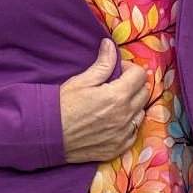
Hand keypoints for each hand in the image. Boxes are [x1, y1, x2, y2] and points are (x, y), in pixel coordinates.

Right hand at [59, 38, 149, 163]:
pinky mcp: (118, 148)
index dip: (128, 68)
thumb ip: (103, 63)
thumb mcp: (82, 80)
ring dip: (133, 105)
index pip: (139, 75)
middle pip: (144, 93)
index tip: (117, 70)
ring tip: (115, 104)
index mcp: (118, 96)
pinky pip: (134, 133)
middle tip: (117, 85)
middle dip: (133, 85)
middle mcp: (125, 116)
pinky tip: (115, 121)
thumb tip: (110, 45)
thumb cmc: (62, 105)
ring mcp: (123, 134)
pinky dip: (129, 125)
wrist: (47, 135)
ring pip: (141, 113)